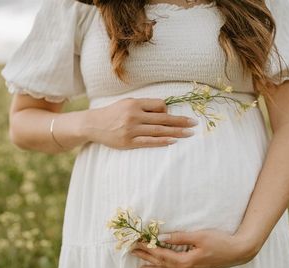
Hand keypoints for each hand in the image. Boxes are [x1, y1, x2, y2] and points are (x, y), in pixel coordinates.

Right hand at [83, 98, 197, 148]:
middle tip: (195, 124)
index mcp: (135, 104)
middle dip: (181, 121)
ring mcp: (131, 130)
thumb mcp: (127, 104)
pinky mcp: (129, 142)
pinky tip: (173, 141)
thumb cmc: (112, 114)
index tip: (174, 117)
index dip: (168, 111)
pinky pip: (149, 142)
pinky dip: (162, 141)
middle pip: (163, 119)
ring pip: (158, 131)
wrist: (93, 124)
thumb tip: (165, 110)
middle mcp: (134, 115)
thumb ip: (144, 106)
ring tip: (189, 133)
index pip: (159, 105)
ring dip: (176, 132)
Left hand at [130, 229, 258, 267]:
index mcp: (186, 261)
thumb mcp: (199, 236)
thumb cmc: (221, 242)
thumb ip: (179, 237)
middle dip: (146, 257)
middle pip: (162, 264)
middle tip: (132, 253)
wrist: (239, 252)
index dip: (148, 249)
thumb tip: (161, 237)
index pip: (162, 254)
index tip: (136, 244)